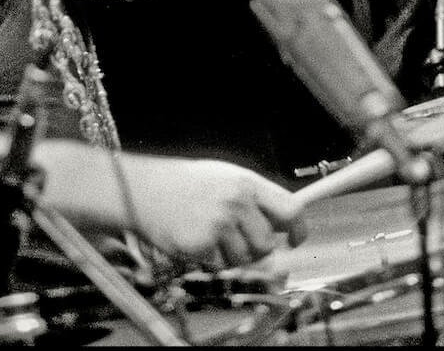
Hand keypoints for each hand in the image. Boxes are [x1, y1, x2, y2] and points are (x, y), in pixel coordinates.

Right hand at [123, 157, 306, 269]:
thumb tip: (285, 223)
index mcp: (247, 183)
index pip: (290, 209)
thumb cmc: (188, 184)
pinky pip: (219, 266)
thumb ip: (255, 198)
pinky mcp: (200, 245)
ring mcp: (217, 224)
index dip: (299, 229)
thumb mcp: (226, 178)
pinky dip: (210, 259)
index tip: (295, 239)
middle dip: (257, 248)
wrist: (144, 189)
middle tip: (237, 238)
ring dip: (231, 255)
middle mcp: (236, 203)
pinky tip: (196, 239)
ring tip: (211, 234)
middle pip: (267, 243)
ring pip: (244, 259)